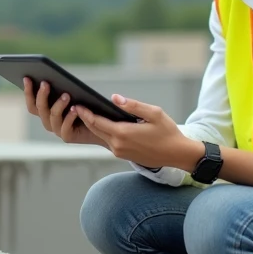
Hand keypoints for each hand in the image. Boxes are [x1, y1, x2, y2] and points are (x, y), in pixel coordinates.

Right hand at [24, 77, 106, 147]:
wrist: (102, 125)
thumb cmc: (87, 105)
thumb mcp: (74, 93)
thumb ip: (63, 87)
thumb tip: (52, 75)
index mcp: (46, 110)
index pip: (32, 102)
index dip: (27, 91)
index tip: (27, 77)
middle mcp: (48, 120)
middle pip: (38, 109)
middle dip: (41, 95)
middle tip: (46, 83)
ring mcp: (57, 129)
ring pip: (51, 116)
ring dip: (58, 105)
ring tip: (66, 94)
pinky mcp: (67, 136)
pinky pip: (65, 127)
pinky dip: (69, 117)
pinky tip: (75, 109)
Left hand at [75, 94, 201, 169]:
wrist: (177, 154)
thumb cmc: (167, 132)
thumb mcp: (154, 113)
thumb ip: (133, 105)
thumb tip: (114, 98)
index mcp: (123, 133)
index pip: (97, 122)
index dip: (85, 113)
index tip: (77, 104)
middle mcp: (118, 145)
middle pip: (95, 129)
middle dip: (85, 118)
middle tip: (75, 107)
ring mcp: (119, 152)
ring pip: (101, 136)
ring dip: (93, 125)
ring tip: (86, 113)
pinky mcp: (123, 155)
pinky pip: (108, 141)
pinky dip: (102, 132)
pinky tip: (101, 124)